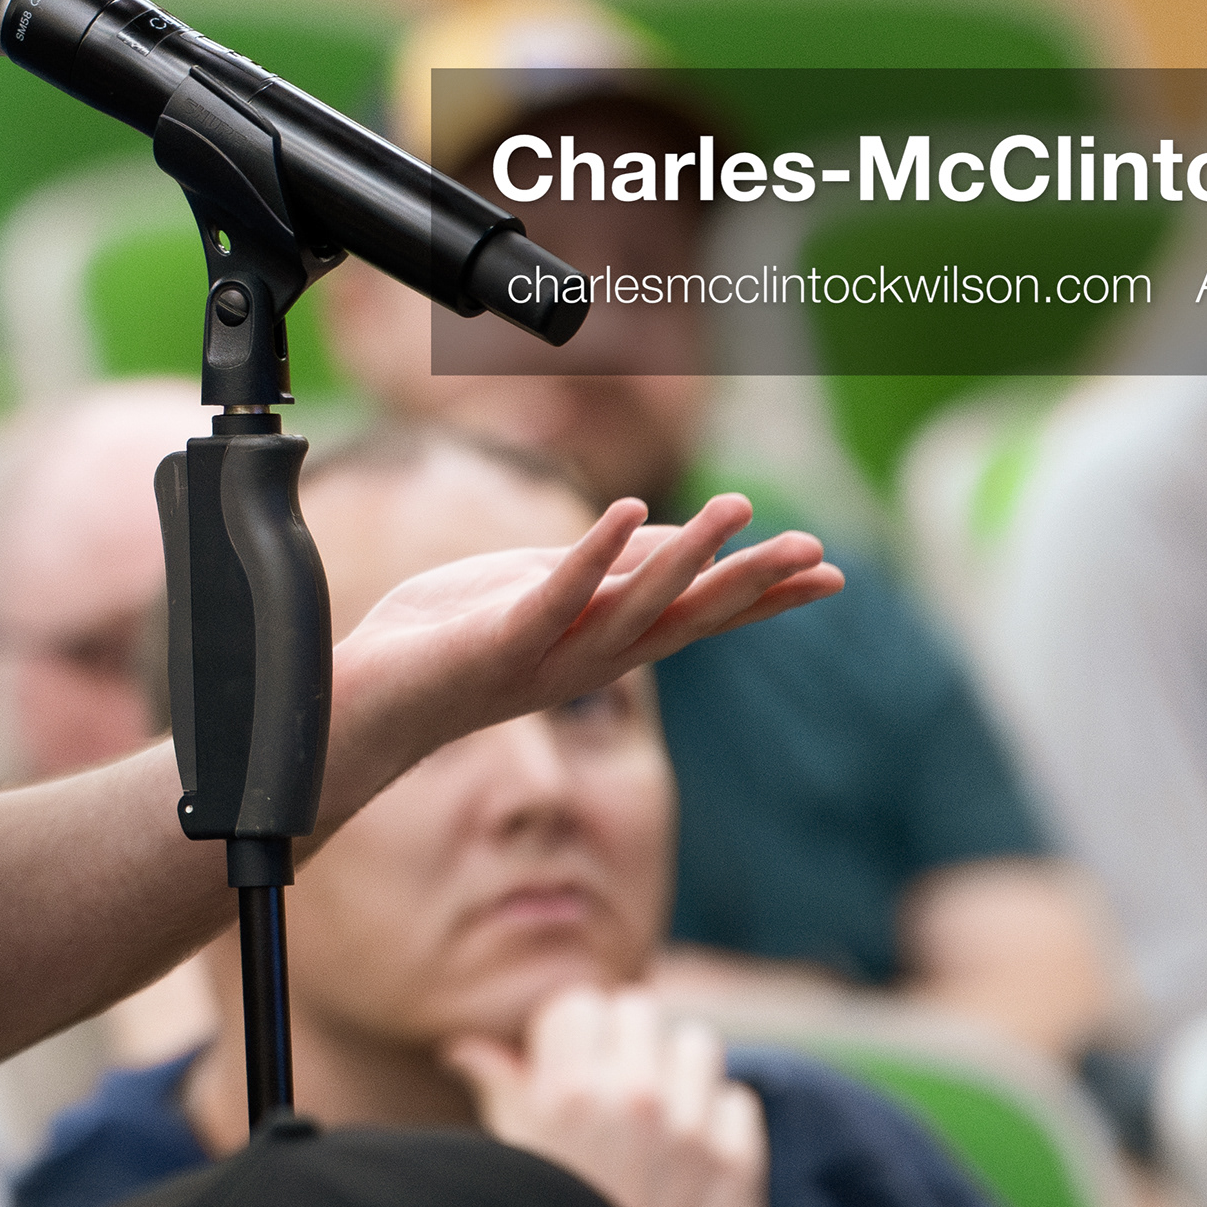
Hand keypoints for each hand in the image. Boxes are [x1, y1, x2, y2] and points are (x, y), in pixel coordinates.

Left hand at [331, 493, 840, 798]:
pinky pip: (557, 595)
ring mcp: (553, 653)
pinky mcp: (503, 641)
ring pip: (637, 605)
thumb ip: (612, 569)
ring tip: (738, 510)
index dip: (767, 596)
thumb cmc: (458, 638)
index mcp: (610, 643)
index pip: (703, 617)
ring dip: (689, 557)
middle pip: (690, 617)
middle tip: (818, 551)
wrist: (374, 696)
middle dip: (754, 584)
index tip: (832, 572)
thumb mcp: (549, 589)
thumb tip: (686, 536)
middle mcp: (595, 656)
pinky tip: (628, 510)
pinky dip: (594, 554)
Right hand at [450, 984, 767, 1206]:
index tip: (573, 1066)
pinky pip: (738, 1098)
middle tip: (618, 1086)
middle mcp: (631, 1097)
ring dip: (679, 1071)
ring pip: (696, 1042)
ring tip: (662, 1115)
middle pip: (639, 1010)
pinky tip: (693, 1154)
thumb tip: (465, 1047)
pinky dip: (719, 1119)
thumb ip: (499, 1088)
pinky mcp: (738, 1164)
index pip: (580, 1004)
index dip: (574, 1033)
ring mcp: (690, 1129)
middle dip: (626, 1041)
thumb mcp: (513, 1158)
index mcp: (565, 1090)